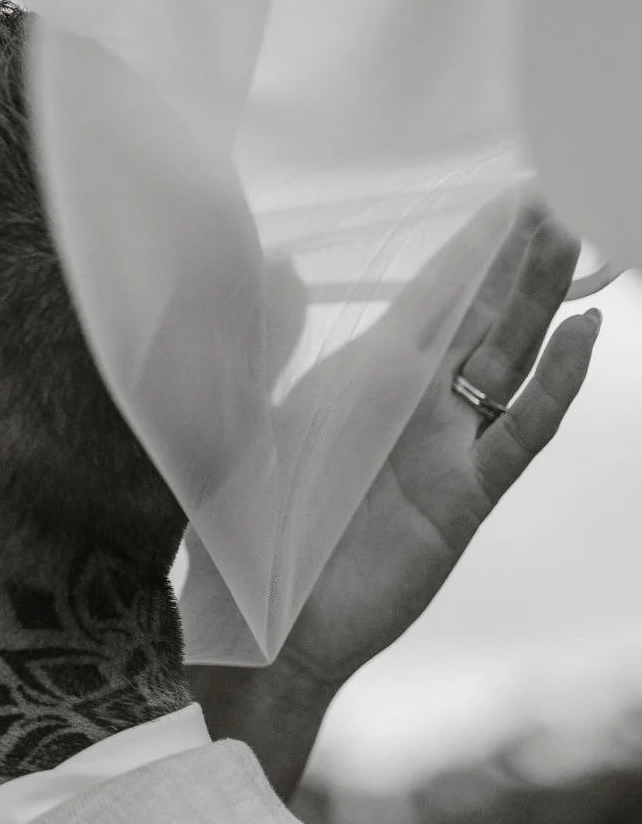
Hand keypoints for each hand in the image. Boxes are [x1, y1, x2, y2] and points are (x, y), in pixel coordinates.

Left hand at [194, 200, 602, 792]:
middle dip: (517, 260)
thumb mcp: (238, 427)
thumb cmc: (242, 539)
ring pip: (508, 360)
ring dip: (542, 302)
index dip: (468, 253)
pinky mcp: (462, 498)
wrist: (256, 630)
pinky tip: (586, 336)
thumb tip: (282, 265)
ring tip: (577, 237)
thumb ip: (262, 347)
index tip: (509, 198)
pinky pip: (518, 433)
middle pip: (480, 319)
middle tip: (560, 194)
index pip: (426, 303)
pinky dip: (556, 387)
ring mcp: (444, 451)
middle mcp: (410, 410)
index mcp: (358, 385)